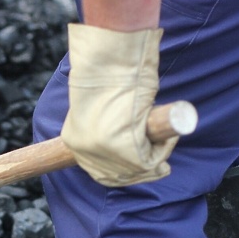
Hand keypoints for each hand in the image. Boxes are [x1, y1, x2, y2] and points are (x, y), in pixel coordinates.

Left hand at [60, 23, 178, 186]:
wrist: (110, 60)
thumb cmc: (106, 70)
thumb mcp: (100, 103)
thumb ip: (107, 122)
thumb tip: (123, 128)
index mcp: (74, 141)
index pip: (100, 171)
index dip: (123, 171)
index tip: (141, 167)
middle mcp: (85, 152)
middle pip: (118, 177)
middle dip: (142, 172)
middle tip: (162, 167)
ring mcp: (104, 155)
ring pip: (139, 169)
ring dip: (156, 155)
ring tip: (163, 134)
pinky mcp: (127, 154)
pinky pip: (152, 161)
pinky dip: (164, 146)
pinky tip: (165, 131)